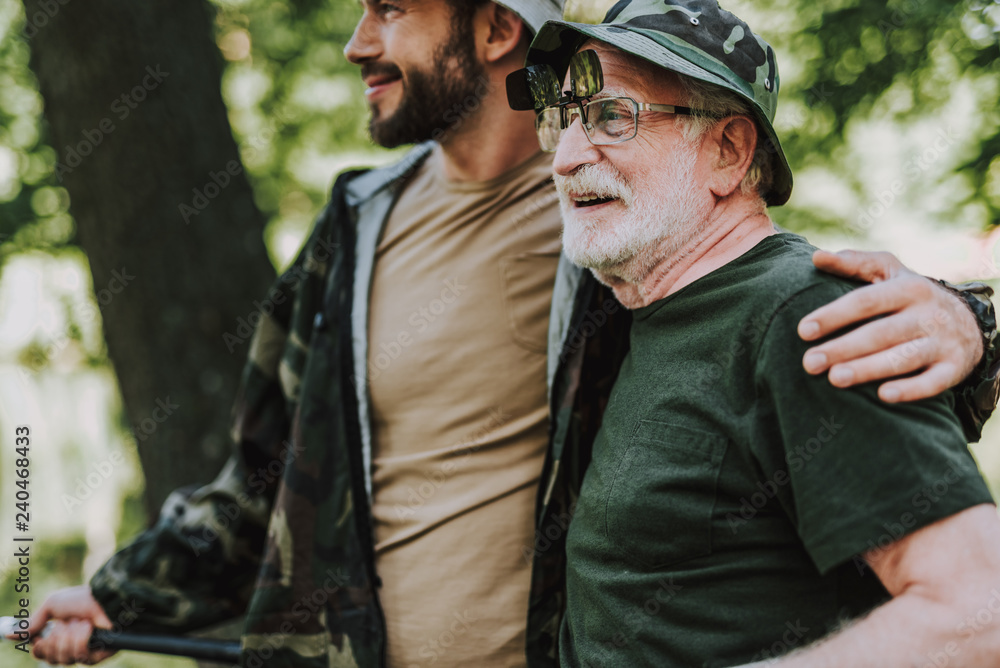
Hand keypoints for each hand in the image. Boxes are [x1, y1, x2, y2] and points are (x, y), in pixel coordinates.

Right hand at [12, 586, 115, 664]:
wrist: (107, 598)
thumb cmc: (82, 599)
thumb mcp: (53, 606)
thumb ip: (32, 622)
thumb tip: (9, 634)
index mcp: (60, 636)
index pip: (41, 653)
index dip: (39, 646)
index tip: (41, 635)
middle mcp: (71, 646)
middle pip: (50, 659)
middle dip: (55, 640)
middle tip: (63, 625)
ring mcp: (85, 652)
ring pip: (64, 658)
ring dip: (70, 636)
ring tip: (81, 622)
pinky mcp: (99, 655)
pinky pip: (81, 656)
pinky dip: (82, 639)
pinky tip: (89, 628)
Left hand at [798, 249, 982, 402]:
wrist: (968, 321)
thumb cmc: (910, 294)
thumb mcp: (888, 271)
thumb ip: (853, 263)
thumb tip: (816, 257)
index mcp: (909, 288)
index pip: (866, 301)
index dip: (834, 315)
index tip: (803, 330)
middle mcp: (928, 314)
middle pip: (881, 333)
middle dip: (843, 348)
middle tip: (810, 363)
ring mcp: (943, 342)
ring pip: (904, 358)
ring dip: (869, 369)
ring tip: (835, 379)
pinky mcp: (954, 368)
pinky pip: (934, 382)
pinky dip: (911, 390)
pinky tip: (884, 396)